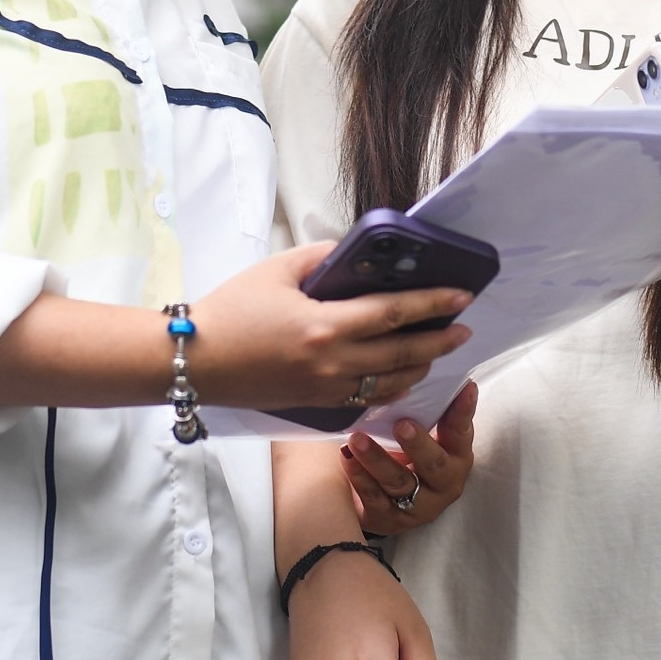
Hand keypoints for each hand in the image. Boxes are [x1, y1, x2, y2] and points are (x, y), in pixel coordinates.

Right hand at [189, 243, 473, 412]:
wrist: (196, 362)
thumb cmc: (231, 311)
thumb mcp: (277, 270)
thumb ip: (321, 259)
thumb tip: (353, 255)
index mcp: (326, 325)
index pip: (394, 313)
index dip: (433, 304)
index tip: (462, 296)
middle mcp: (333, 362)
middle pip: (403, 354)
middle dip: (439, 342)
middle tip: (464, 330)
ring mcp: (325, 388)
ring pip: (390, 385)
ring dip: (419, 368)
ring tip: (435, 352)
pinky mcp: (315, 403)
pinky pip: (365, 399)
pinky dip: (389, 388)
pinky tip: (397, 377)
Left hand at [344, 382, 476, 533]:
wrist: (382, 499)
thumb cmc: (406, 453)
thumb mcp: (422, 434)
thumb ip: (427, 410)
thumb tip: (422, 365)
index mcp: (456, 456)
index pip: (461, 431)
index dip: (463, 411)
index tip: (464, 387)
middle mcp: (445, 483)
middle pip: (434, 464)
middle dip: (419, 445)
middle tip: (402, 424)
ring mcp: (419, 506)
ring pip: (399, 482)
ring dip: (377, 459)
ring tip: (356, 438)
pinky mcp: (391, 520)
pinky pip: (374, 498)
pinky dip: (359, 476)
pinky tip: (346, 458)